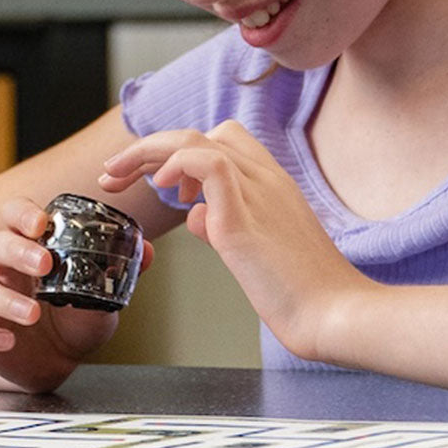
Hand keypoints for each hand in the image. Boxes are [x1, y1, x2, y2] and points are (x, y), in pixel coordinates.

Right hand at [0, 197, 153, 391]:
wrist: (62, 359)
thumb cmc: (77, 315)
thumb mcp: (104, 293)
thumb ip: (121, 271)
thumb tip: (145, 250)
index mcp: (33, 248)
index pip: (16, 215)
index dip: (23, 213)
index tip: (42, 223)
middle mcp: (5, 268)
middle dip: (17, 250)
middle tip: (45, 264)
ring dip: (1, 297)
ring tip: (30, 314)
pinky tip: (4, 340)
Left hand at [100, 121, 371, 360]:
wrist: (334, 312)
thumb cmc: (301, 290)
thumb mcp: (255, 248)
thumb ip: (225, 224)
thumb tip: (197, 215)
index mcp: (272, 183)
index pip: (223, 139)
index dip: (181, 151)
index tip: (154, 179)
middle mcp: (265, 178)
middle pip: (201, 135)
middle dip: (149, 148)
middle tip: (113, 172)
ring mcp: (257, 193)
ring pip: (197, 140)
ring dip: (148, 151)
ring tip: (118, 174)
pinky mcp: (243, 219)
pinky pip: (210, 165)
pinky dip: (178, 164)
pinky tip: (162, 187)